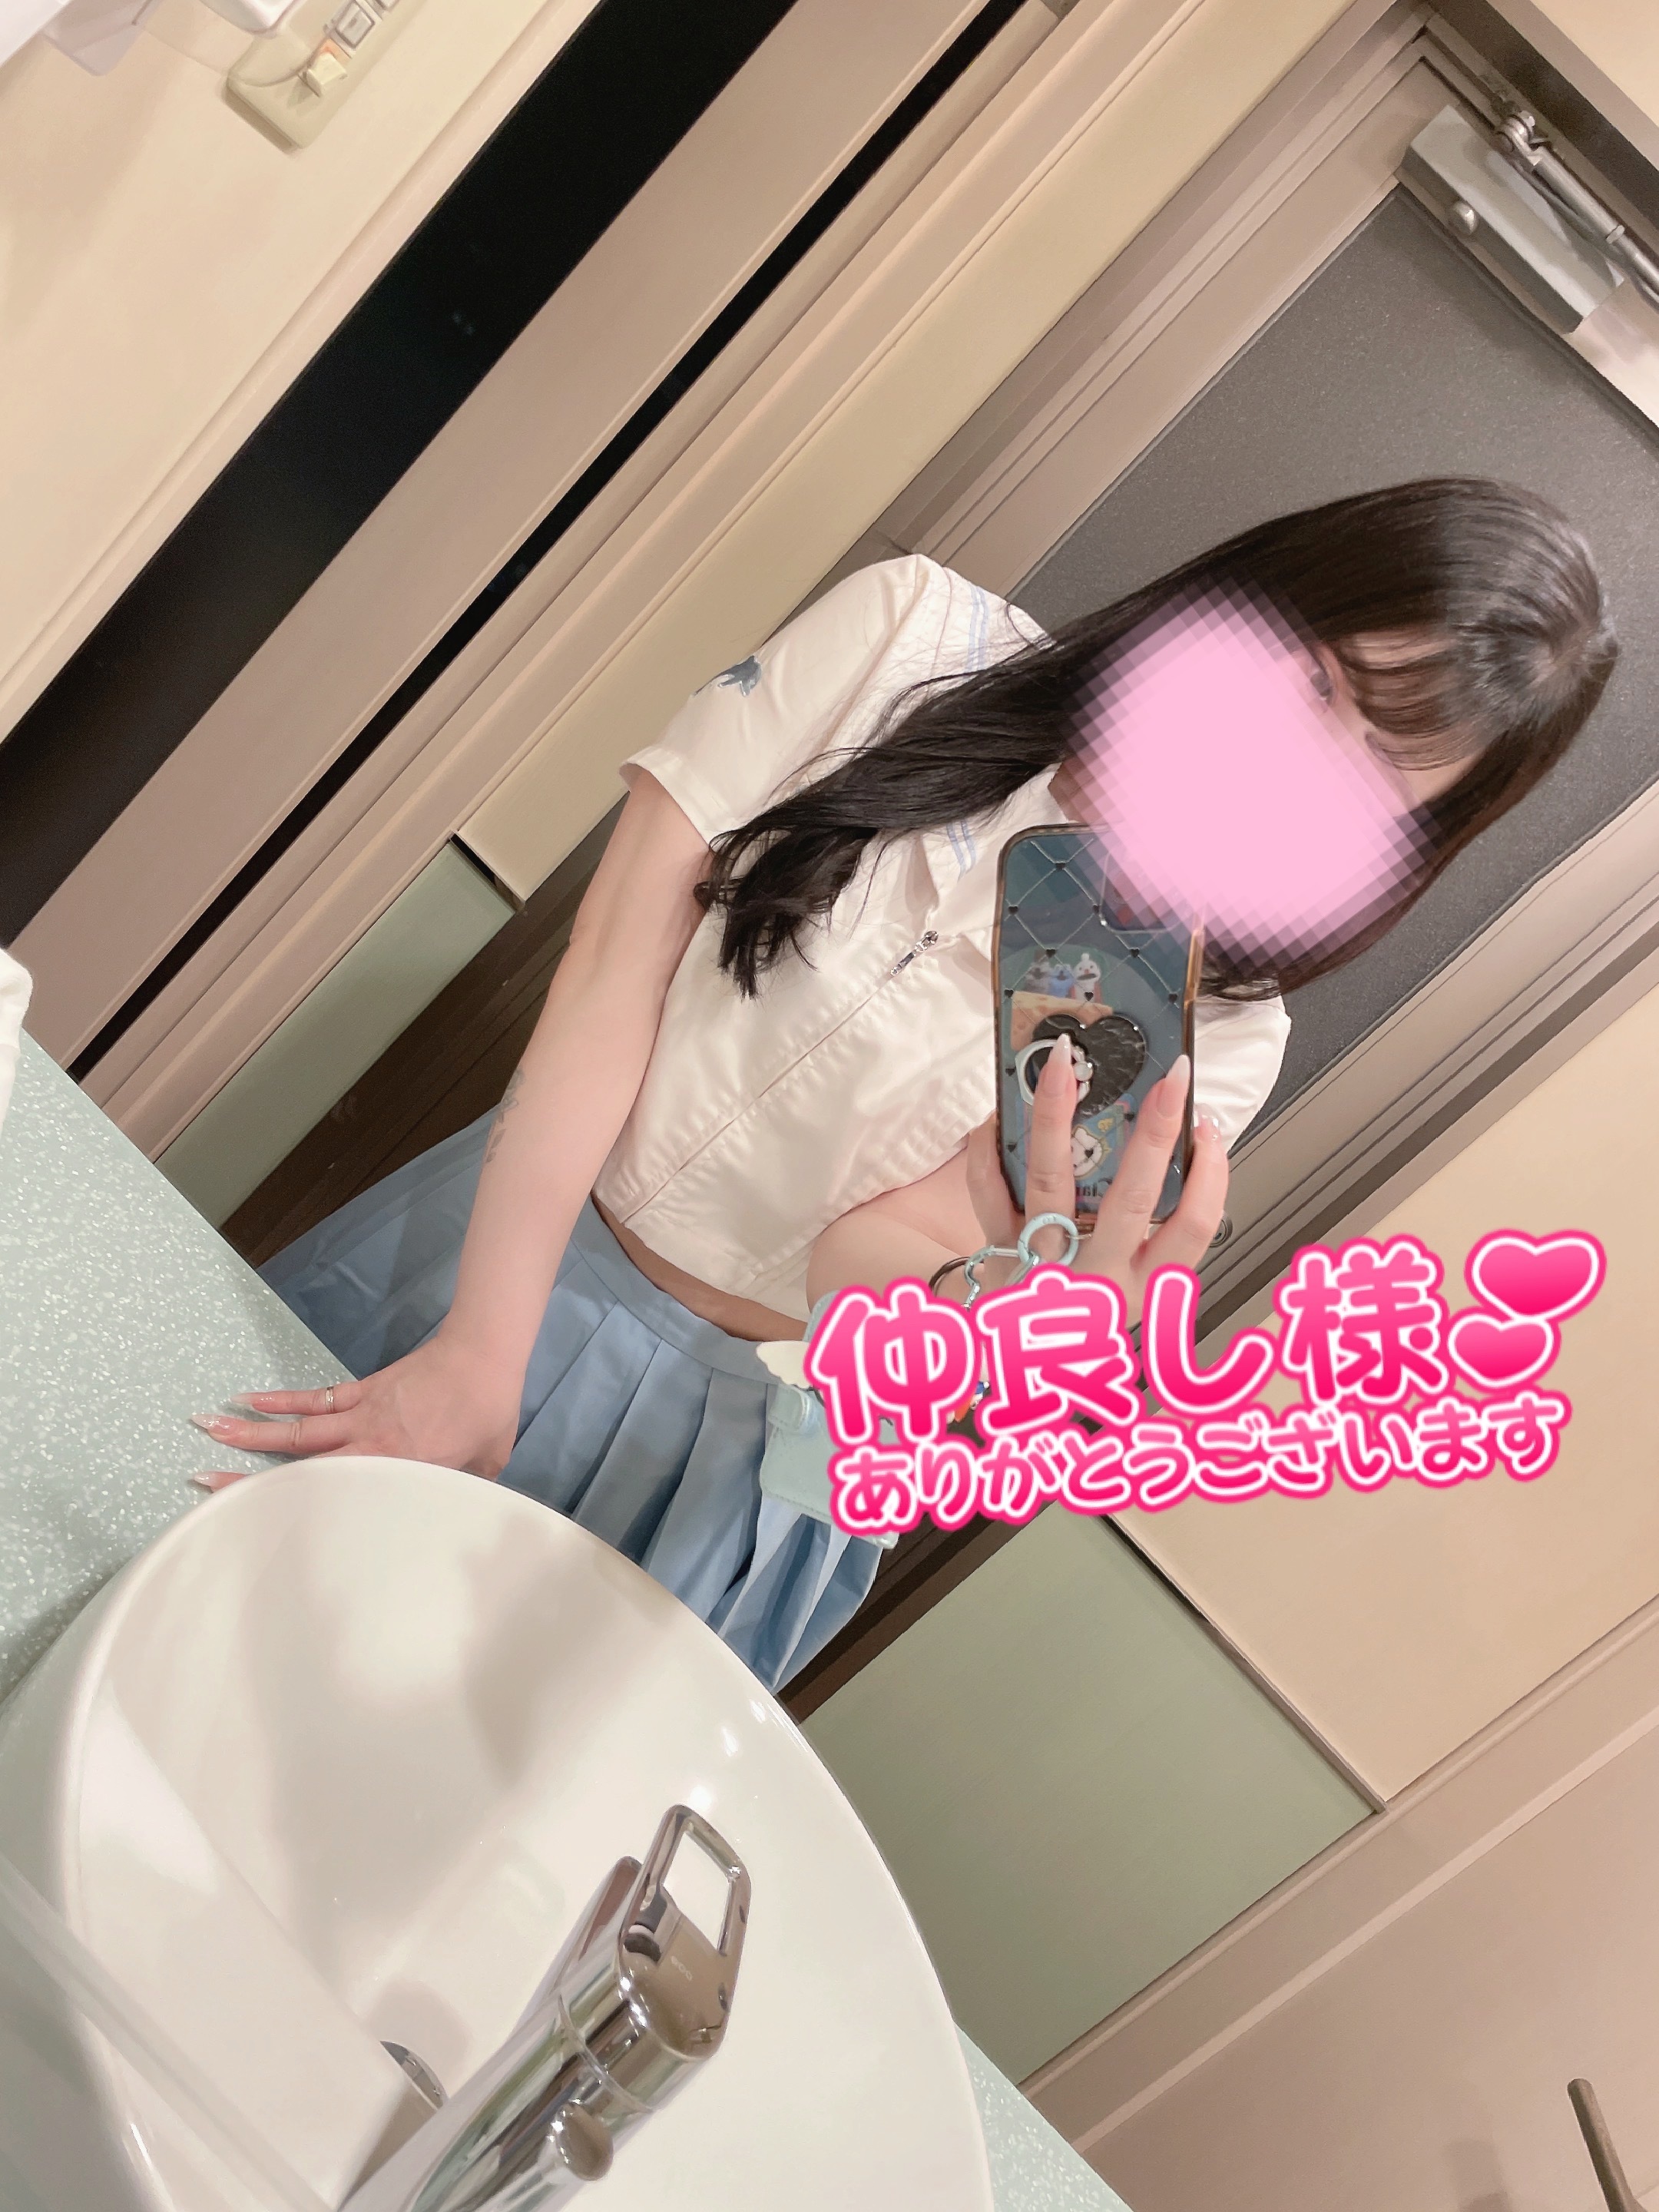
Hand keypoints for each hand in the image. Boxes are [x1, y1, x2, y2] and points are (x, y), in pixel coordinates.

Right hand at [190, 1332, 521, 1491]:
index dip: (300, 1512)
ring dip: (250, 1430)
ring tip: (206, 1429)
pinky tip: (249, 1399)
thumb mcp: (482, 1468)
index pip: (338, 1496)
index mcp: (397, 1468)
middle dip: (250, 1476)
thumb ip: (457, 1490)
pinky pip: (315, 1399)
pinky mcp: (363, 1390)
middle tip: (203, 1483)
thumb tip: (451, 1508)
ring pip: (297, 1429)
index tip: (265, 1528)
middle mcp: (369, 1444)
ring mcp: (361, 1414)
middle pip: (301, 1465)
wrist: (484, 1354)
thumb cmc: (487, 1413)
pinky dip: (282, 1400)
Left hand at [963, 1039, 1226, 1324]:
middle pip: (1133, 1200)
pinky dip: (989, 1149)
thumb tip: (1179, 1143)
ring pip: (1051, 1181)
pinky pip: (989, 1192)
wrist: (1015, 1355)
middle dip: (1154, 1134)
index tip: (1209, 1128)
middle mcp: (1097, 1277)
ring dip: (1058, 1115)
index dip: (1211, 1177)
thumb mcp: (1136, 1277)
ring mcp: (1045, 1262)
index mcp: (1145, 1283)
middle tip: (1168, 1080)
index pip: (1194, 1230)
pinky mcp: (998, 1248)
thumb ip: (1160, 1227)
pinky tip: (997, 1116)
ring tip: (1065, 1065)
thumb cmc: (1084, 1303)